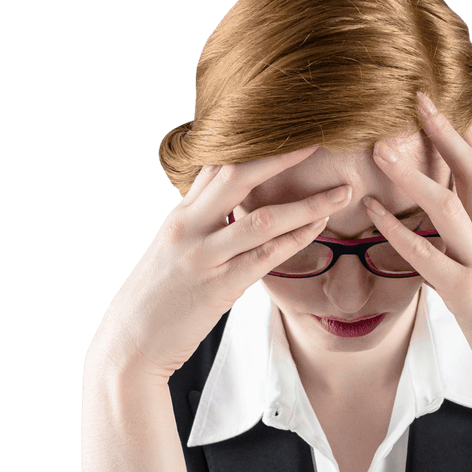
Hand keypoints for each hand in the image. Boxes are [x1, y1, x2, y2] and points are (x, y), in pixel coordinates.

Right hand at [89, 148, 352, 379]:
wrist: (130, 345)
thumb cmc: (156, 303)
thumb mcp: (171, 254)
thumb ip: (198, 228)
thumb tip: (223, 210)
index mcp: (179, 217)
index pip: (215, 165)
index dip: (251, 142)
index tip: (286, 126)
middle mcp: (189, 228)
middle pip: (237, 174)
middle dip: (281, 154)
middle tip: (318, 137)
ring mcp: (204, 257)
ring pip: (263, 218)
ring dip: (308, 203)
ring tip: (342, 191)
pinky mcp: (219, 288)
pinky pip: (266, 256)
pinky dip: (297, 238)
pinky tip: (321, 226)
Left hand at [364, 93, 471, 398]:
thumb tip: (452, 235)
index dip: (466, 133)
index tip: (446, 98)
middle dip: (447, 131)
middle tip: (417, 96)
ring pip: (449, 205)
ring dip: (414, 173)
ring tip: (381, 147)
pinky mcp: (466, 295)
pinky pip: (427, 256)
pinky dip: (397, 231)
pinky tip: (373, 212)